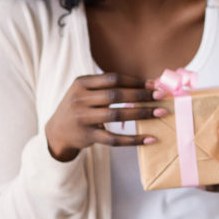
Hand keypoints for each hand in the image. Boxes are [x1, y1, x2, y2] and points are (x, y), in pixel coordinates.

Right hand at [45, 73, 163, 161]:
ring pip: (117, 115)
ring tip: (160, 112)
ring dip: (142, 113)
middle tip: (162, 96)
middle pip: (116, 95)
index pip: (113, 79)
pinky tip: (150, 138)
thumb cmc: (80, 107)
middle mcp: (80, 99)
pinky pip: (114, 139)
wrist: (57, 132)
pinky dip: (134, 139)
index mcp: (81, 83)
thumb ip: (111, 87)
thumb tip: (151, 83)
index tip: (154, 85)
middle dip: (141, 95)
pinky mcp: (88, 136)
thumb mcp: (87, 91)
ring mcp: (82, 118)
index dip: (135, 81)